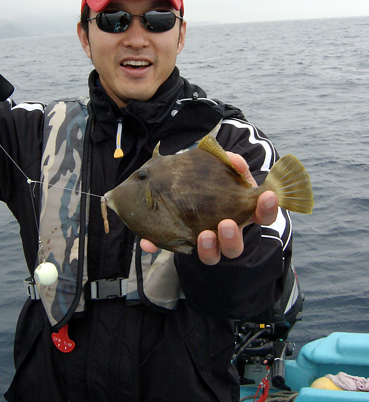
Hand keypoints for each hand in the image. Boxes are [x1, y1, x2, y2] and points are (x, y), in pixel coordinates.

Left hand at [140, 152, 278, 265]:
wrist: (187, 184)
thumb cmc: (214, 179)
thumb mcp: (224, 168)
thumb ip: (230, 162)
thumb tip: (235, 160)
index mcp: (242, 212)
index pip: (263, 215)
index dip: (268, 208)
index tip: (267, 196)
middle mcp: (227, 232)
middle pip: (235, 247)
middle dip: (232, 238)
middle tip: (226, 225)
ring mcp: (206, 241)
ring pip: (211, 255)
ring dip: (207, 248)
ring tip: (202, 236)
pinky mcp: (180, 241)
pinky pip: (171, 247)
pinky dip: (158, 245)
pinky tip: (148, 243)